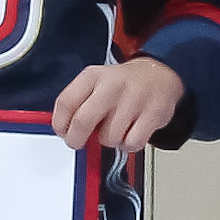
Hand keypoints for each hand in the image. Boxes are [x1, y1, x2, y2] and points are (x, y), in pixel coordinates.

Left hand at [50, 53, 187, 150]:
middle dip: (76, 139)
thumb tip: (65, 130)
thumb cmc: (123, 85)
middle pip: (82, 121)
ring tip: (115, 130)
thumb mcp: (96, 83)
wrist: (160, 74)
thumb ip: (78, 103)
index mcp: (93, 76)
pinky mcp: (153, 114)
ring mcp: (133, 99)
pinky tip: (130, 134)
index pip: (66, 102)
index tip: (63, 132)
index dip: (60, 123)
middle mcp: (112, 85)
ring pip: (108, 137)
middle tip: (78, 142)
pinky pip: (131, 143)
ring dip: (109, 141)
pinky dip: (128, 145)